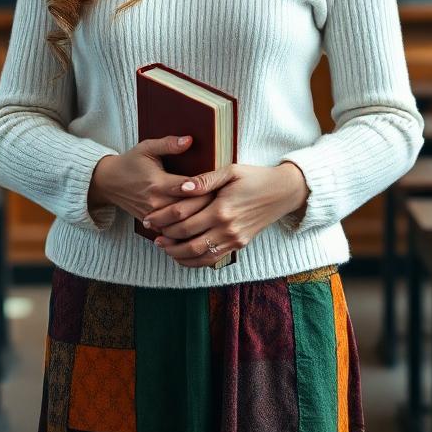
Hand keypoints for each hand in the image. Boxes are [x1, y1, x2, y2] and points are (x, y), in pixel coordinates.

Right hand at [87, 134, 217, 225]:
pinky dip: (187, 230)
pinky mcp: (151, 224)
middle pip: (189, 208)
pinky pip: (173, 231)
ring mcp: (154, 216)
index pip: (187, 188)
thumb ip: (169, 144)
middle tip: (228, 203)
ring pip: (182, 223)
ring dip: (200, 221)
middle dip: (208, 206)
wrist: (109, 183)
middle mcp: (156, 202)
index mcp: (158, 183)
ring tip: (219, 216)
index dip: (205, 188)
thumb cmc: (131, 163)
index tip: (222, 186)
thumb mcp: (147, 148)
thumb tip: (190, 140)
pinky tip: (203, 228)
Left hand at [143, 160, 308, 267]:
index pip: (183, 218)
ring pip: (199, 255)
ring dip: (177, 254)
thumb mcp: (231, 170)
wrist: (283, 193)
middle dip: (166, 239)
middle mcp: (227, 227)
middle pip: (187, 241)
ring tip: (164, 247)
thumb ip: (205, 179)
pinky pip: (212, 260)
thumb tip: (181, 186)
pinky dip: (194, 261)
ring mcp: (234, 239)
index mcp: (222, 207)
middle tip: (152, 235)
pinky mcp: (239, 245)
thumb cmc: (255, 177)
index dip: (162, 220)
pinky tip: (182, 255)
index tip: (149, 219)